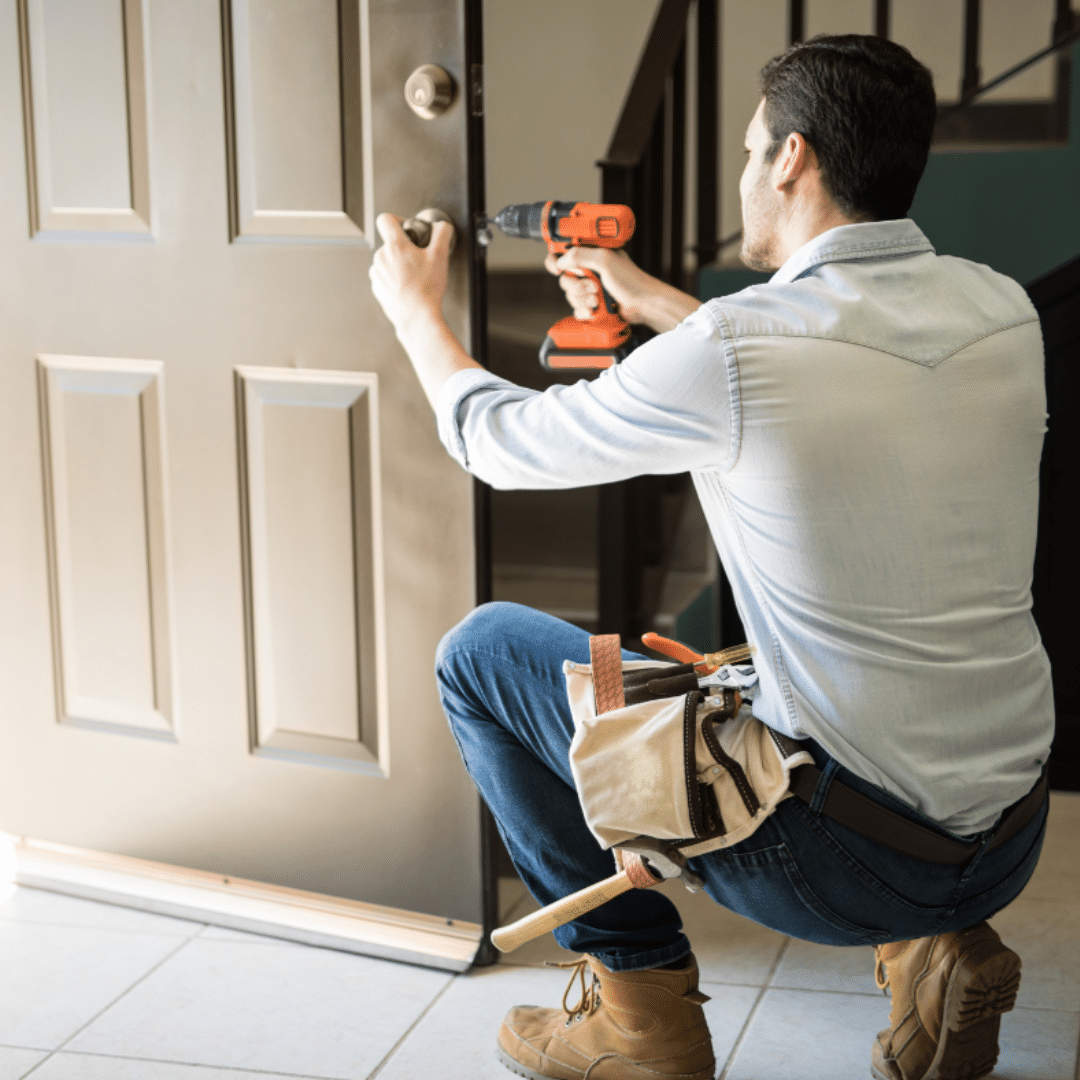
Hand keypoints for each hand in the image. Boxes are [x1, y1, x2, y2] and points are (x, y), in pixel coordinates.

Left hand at [369, 213, 453, 333]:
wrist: (417, 316)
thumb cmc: (427, 289)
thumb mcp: (440, 256)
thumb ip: (442, 233)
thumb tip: (441, 226)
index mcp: (395, 246)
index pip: (385, 219)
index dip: (397, 219)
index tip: (406, 229)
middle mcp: (381, 257)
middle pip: (390, 243)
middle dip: (403, 249)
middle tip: (418, 260)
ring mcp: (377, 273)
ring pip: (386, 260)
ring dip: (398, 265)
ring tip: (413, 276)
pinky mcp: (377, 288)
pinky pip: (384, 277)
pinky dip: (394, 279)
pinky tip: (407, 287)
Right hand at [544, 246, 654, 326]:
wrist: (642, 304)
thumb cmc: (630, 280)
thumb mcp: (605, 260)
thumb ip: (581, 255)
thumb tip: (561, 260)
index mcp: (591, 254)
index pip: (564, 254)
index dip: (556, 261)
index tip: (557, 269)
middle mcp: (589, 270)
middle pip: (565, 278)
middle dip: (577, 286)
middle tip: (593, 286)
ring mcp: (590, 288)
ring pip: (570, 296)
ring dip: (583, 299)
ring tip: (598, 299)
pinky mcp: (592, 304)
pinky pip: (577, 309)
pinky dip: (584, 311)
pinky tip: (595, 310)